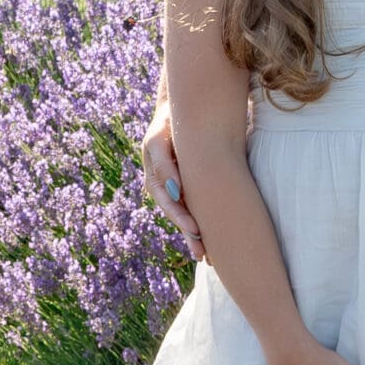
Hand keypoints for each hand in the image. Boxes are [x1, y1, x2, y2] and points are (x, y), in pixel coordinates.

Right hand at [141, 98, 204, 261]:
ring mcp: (174, 186)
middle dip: (188, 233)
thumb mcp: (161, 137)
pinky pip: (192, 205)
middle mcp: (163, 184)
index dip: (180, 216)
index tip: (194, 229)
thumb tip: (174, 190)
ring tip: (206, 254)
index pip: (167, 201)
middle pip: (176, 213)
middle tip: (202, 252)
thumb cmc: (171, 120)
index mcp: (155, 175)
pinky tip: (209, 240)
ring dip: (194, 234)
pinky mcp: (187, 185)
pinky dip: (199, 222)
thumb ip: (163, 162)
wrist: (181, 110)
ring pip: (184, 213)